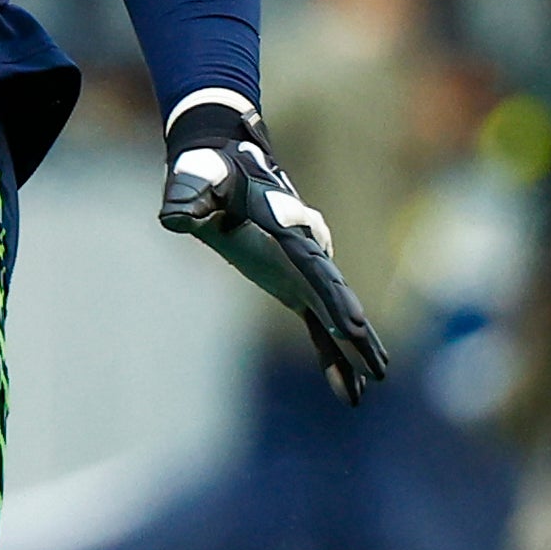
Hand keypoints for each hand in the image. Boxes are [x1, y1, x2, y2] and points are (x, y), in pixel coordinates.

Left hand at [158, 93, 389, 403]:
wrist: (225, 160)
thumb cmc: (212, 172)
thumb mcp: (198, 183)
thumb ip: (190, 203)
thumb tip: (174, 218)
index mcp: (287, 230)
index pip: (315, 270)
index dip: (333, 299)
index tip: (352, 327)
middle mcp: (305, 250)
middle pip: (336, 296)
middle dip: (355, 332)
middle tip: (376, 365)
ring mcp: (304, 269)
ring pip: (334, 313)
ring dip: (354, 348)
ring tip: (375, 381)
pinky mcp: (297, 283)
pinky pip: (319, 323)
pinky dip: (333, 352)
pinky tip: (348, 389)